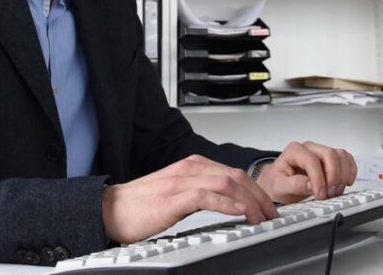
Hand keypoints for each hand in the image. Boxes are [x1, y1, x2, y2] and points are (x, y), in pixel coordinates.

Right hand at [101, 154, 277, 243]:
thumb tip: (226, 202)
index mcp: (192, 166)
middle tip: (271, 214)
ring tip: (261, 217)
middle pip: (236, 176)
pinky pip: (207, 196)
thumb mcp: (177, 193)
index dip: (255, 189)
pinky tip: (240, 212)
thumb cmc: (141, 205)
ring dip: (249, 201)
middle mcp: (190, 168)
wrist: (110, 209)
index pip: (233, 173)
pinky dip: (227, 203)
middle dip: (259, 196)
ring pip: (227, 183)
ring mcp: (182, 181)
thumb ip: (200, 192)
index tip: (267, 206)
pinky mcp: (173, 197)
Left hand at [256, 141, 357, 203]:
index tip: (320, 194)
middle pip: (329, 154)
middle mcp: (309, 148)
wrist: (278, 184)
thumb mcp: (279, 186)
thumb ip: (294, 184)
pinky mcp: (330, 160)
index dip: (318, 178)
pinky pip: (346, 159)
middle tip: (330, 193)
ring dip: (343, 174)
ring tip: (336, 191)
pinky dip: (350, 170)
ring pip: (340, 155)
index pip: (311, 160)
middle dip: (333, 175)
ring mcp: (321, 152)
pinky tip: (346, 182)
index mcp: (294, 151)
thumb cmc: (277, 182)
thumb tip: (312, 185)